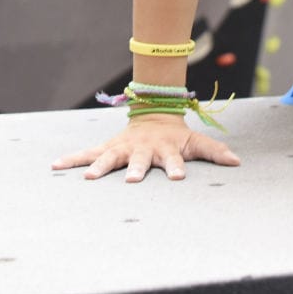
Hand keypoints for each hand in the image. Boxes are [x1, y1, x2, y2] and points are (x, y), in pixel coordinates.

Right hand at [52, 114, 241, 182]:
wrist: (154, 114)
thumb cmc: (176, 136)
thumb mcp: (197, 142)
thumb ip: (215, 152)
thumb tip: (237, 162)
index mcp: (165, 150)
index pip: (173, 160)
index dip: (176, 168)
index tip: (178, 177)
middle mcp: (142, 150)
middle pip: (139, 161)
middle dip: (136, 169)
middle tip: (132, 180)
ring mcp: (123, 149)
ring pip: (109, 158)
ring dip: (99, 167)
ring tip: (87, 178)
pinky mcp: (108, 149)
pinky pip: (87, 154)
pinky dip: (71, 160)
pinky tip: (55, 166)